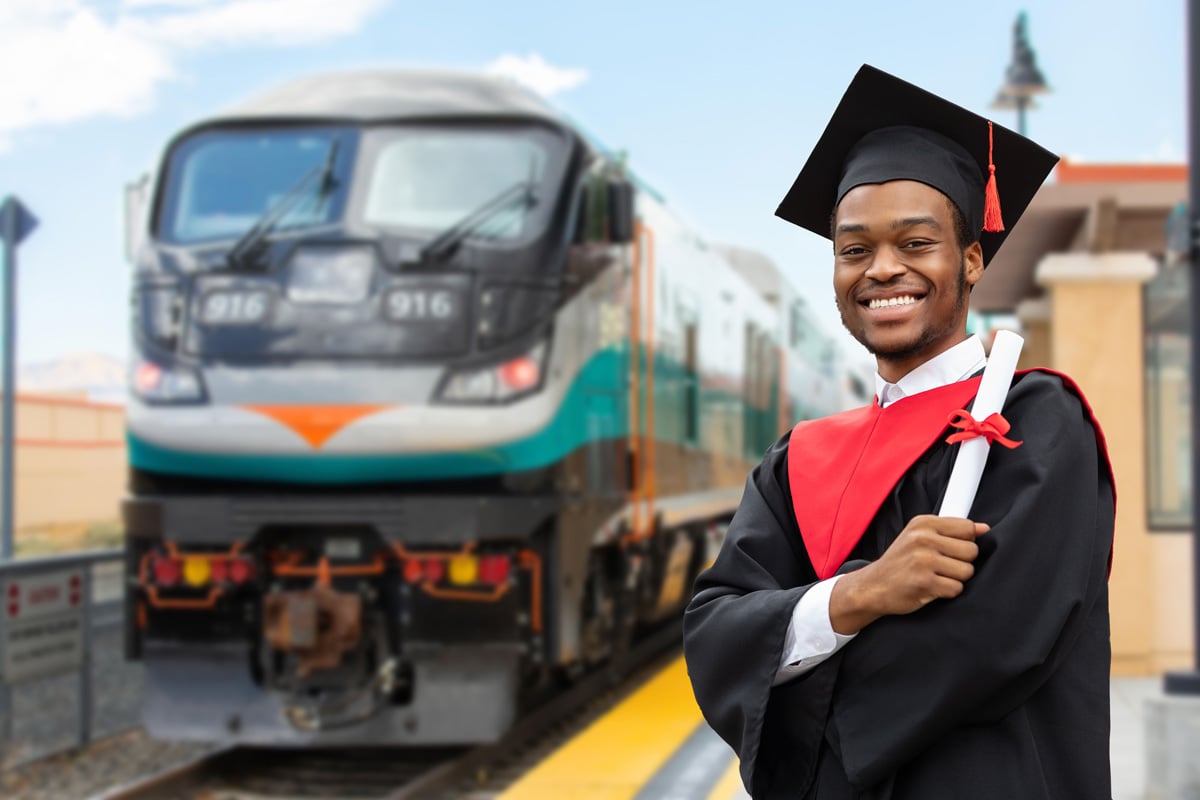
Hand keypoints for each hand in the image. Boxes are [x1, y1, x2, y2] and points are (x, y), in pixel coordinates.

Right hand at [829, 515, 988, 634]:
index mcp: (923, 523)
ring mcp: (923, 560)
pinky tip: (932, 587)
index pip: (968, 528)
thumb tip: (984, 529)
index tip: (950, 550)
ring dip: (955, 579)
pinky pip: (956, 588)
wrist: (873, 586)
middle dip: (962, 562)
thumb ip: (951, 531)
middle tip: (943, 566)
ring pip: (967, 571)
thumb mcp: (920, 536)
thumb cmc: (900, 562)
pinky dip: (947, 592)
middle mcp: (922, 538)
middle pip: (971, 551)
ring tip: (936, 577)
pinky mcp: (924, 582)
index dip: (965, 542)